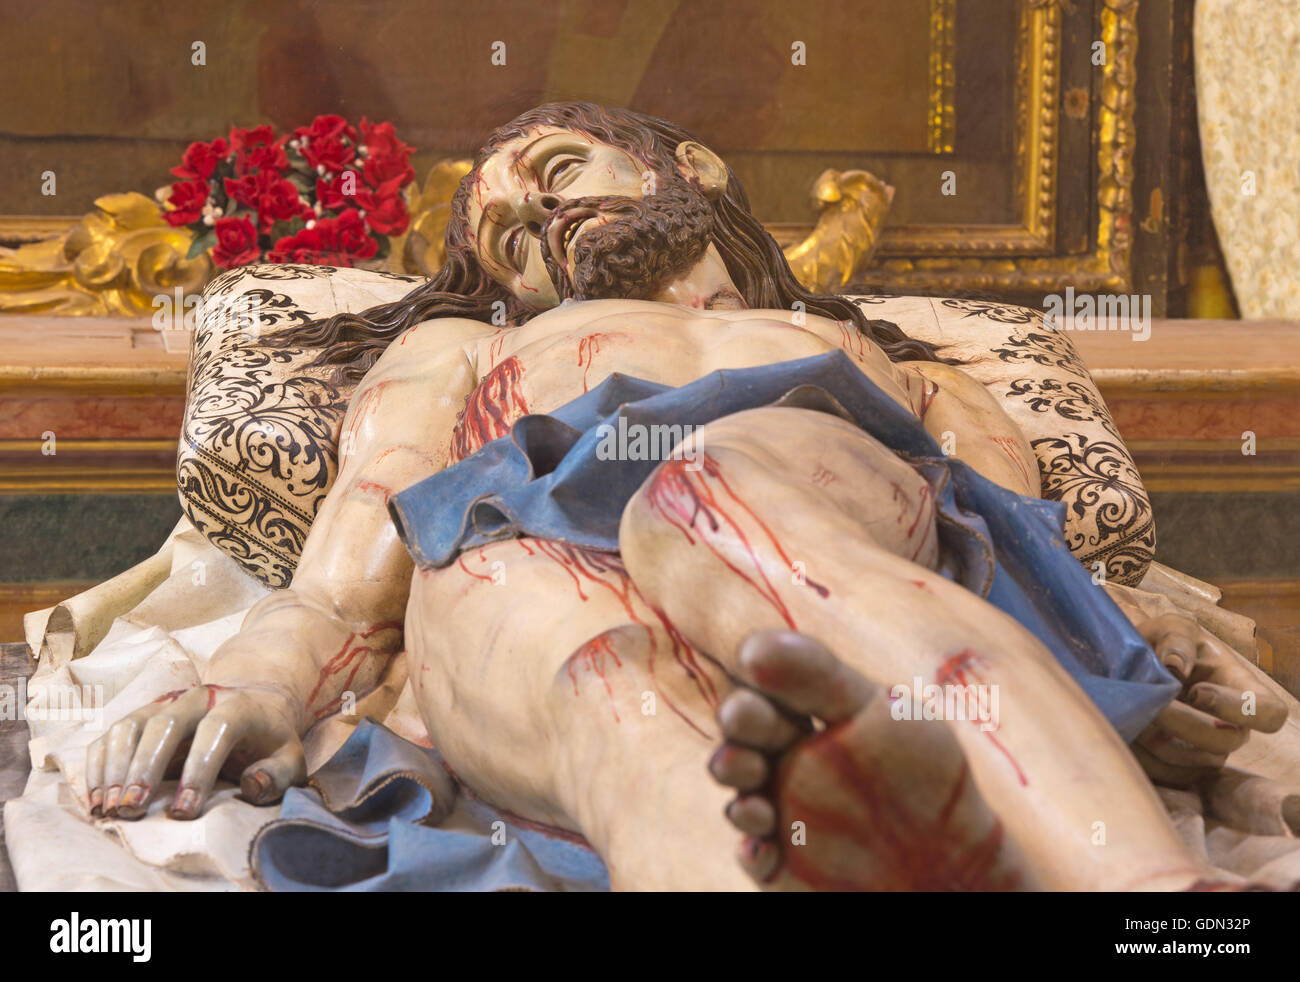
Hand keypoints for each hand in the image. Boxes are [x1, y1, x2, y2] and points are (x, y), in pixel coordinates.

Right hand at [86, 682, 305, 819]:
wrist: (252, 704)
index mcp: (238, 706)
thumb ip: (278, 774)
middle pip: (165, 724)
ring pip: (131, 726)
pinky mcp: (140, 716)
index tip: (184, 811)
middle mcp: (197, 698)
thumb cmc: (269, 741)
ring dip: (115, 767)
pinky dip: (99, 765)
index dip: (198, 770)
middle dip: (146, 768)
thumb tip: (251, 786)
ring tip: (110, 807)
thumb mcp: (290, 757)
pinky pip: (111, 735)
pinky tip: (97, 797)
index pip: (215, 729)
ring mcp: (164, 704)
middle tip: (133, 809)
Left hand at [1132, 612, 1286, 786]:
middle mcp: (1230, 726)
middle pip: (1225, 744)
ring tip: (1133, 713)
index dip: (1240, 710)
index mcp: (1240, 689)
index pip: (1270, 713)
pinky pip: (1165, 774)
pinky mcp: (1177, 766)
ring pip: (1193, 763)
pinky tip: (1125, 730)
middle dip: (1186, 726)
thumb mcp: (1171, 628)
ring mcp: (1205, 750)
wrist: (1134, 660)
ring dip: (1159, 741)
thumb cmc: (1163, 642)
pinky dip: (1141, 755)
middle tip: (1153, 707)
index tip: (1198, 692)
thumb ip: (1176, 641)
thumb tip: (1176, 668)